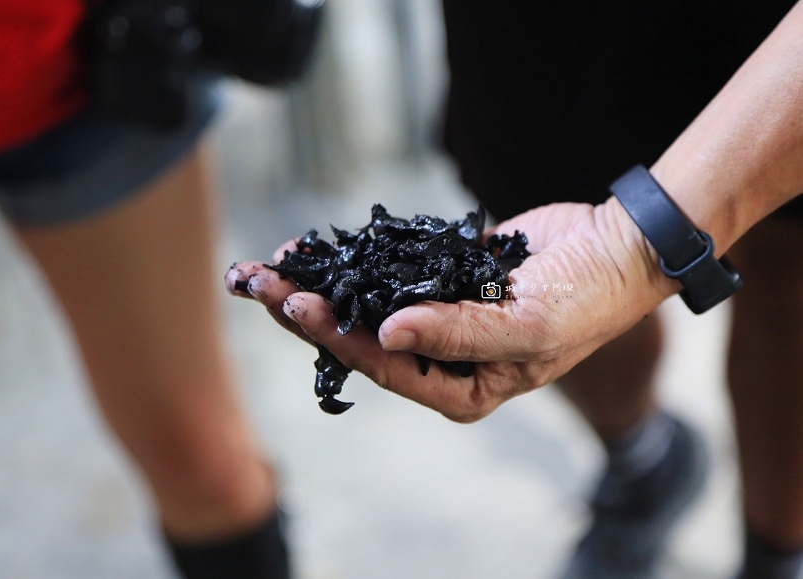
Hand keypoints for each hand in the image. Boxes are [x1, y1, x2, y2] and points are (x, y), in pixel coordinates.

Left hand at [226, 199, 676, 421]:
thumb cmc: (584, 301)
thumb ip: (456, 334)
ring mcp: (437, 317)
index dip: (335, 336)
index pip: (384, 365)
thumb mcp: (527, 328)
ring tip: (271, 265)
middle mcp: (441, 358)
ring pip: (365, 304)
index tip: (296, 304)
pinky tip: (320, 247)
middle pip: (360, 338)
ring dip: (322, 284)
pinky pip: (388, 271)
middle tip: (258, 283)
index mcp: (460, 387)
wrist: (615, 248)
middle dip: (309, 312)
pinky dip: (355, 260)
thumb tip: (385, 334)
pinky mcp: (440, 280)